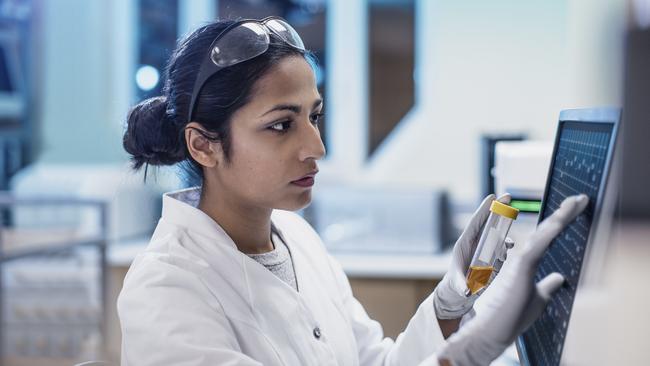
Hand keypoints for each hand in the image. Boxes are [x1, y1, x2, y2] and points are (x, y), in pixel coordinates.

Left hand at [433, 193, 511, 319]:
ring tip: (509, 241)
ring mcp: (484, 248)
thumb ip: (462, 286)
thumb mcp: (457, 285)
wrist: (460, 293)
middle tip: (508, 196)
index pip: (475, 223)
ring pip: (496, 233)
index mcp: (464, 243)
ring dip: (504, 231)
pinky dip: (506, 245)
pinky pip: (501, 247)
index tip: (492, 196)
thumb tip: (467, 292)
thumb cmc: (455, 286)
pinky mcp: (492, 256)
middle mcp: (475, 243)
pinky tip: (510, 247)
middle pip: (487, 222)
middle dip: (497, 209)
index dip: (483, 209)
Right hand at [437, 194, 588, 365]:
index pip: (547, 239)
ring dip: (562, 217)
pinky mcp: (521, 266)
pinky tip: (562, 220)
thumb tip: (559, 277)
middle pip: (546, 231)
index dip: (561, 224)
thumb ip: (547, 286)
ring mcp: (521, 260)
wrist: (493, 329)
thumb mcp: (538, 299)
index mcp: (527, 263)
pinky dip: (551, 231)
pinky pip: (539, 244)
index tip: (576, 210)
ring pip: (544, 233)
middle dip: (564, 214)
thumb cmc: (511, 317)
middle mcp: (523, 257)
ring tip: (576, 202)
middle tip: (580, 199)